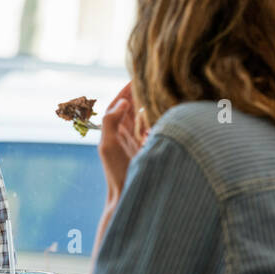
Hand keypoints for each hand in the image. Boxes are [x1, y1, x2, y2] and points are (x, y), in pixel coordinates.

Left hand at [99, 83, 148, 203]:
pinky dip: (156, 120)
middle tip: (152, 80)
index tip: (137, 76)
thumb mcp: (108, 146)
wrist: (127, 197)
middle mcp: (123, 134)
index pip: (119, 103)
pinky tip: (166, 113)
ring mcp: (134, 142)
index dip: (127, 89)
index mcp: (112, 130)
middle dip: (140, 94)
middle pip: (131, 107)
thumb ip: (111, 122)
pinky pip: (151, 130)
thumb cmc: (116, 173)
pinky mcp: (146, 149)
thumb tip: (123, 102)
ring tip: (159, 92)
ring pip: (141, 117)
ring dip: (149, 104)